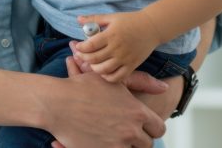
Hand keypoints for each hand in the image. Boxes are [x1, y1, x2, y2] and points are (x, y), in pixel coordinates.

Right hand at [45, 57, 165, 147]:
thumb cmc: (81, 88)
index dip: (151, 128)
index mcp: (136, 112)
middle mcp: (130, 130)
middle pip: (147, 144)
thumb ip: (141, 81)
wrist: (56, 103)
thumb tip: (165, 86)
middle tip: (125, 132)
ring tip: (112, 137)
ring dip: (125, 145)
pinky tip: (101, 142)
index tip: (141, 126)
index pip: (158, 128)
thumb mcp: (112, 80)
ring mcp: (117, 145)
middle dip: (138, 138)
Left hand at [73, 11, 160, 82]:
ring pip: (104, 70)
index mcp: (111, 35)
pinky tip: (104, 71)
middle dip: (83, 58)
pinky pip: (118, 77)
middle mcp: (117, 48)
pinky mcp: (132, 65)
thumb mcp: (111, 17)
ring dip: (94, 68)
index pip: (90, 45)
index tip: (77, 46)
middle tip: (80, 55)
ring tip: (92, 63)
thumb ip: (94, 19)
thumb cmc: (130, 20)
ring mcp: (125, 58)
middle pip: (94, 58)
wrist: (152, 27)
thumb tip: (78, 19)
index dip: (80, 48)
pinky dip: (108, 77)